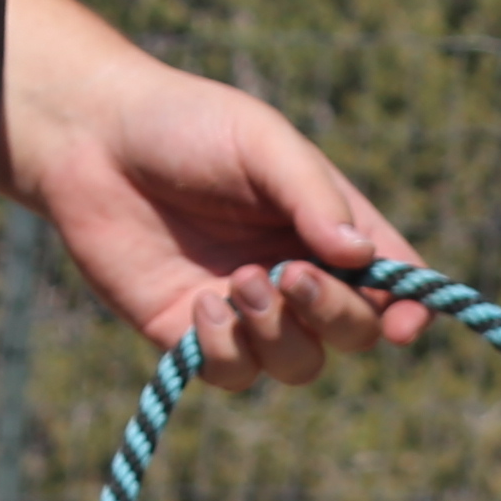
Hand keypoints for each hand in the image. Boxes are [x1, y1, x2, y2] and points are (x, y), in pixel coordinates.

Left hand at [0, 0, 429, 390]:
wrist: (90, 140)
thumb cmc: (185, 125)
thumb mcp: (262, 142)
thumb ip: (314, 198)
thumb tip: (364, 258)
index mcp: (329, 227)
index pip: (393, 283)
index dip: (410, 311)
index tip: (404, 326)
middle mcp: (298, 275)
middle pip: (354, 333)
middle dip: (334, 315)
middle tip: (291, 275)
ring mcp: (250, 312)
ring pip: (299, 365)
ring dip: (278, 333)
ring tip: (238, 281)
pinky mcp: (196, 338)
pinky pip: (236, 375)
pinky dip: (228, 349)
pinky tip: (202, 304)